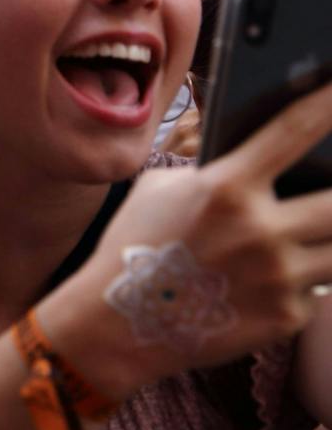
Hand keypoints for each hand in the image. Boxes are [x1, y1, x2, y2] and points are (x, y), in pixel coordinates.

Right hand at [44, 78, 331, 399]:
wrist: (118, 324)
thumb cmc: (135, 247)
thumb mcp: (162, 191)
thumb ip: (215, 173)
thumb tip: (263, 157)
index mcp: (226, 187)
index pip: (293, 131)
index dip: (329, 105)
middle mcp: (261, 230)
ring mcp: (279, 276)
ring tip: (311, 234)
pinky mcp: (287, 316)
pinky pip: (316, 290)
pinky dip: (302, 284)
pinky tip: (267, 286)